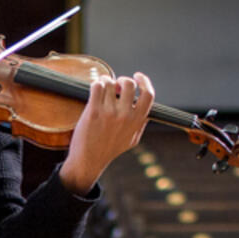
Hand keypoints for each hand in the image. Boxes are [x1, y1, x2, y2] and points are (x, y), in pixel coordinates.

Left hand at [59, 72, 153, 195]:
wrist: (89, 160)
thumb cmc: (110, 149)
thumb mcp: (132, 139)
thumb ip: (141, 124)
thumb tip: (147, 111)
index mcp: (137, 121)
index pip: (148, 95)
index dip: (144, 81)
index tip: (138, 76)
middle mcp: (125, 115)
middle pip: (128, 84)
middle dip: (122, 80)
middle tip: (116, 85)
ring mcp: (109, 113)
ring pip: (110, 83)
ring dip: (106, 81)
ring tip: (102, 87)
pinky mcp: (93, 111)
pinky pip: (97, 86)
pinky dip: (96, 84)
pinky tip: (95, 89)